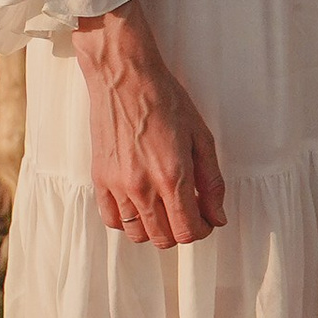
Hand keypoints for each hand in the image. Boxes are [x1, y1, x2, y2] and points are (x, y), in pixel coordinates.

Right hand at [70, 0, 226, 245]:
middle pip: (163, 239)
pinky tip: (139, 204)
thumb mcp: (201, 137)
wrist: (124, 78)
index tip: (205, 218)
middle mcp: (142, 187)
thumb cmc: (165, 100)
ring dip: (155, 229)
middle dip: (181, 232)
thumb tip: (217, 217)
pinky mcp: (99, 180)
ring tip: (164, 207)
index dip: (201, 230)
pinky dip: (127, 221)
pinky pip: (111, 220)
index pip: (187, 231)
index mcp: (172, 176)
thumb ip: (211, 182)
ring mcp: (117, 186)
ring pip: (137, 234)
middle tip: (188, 210)